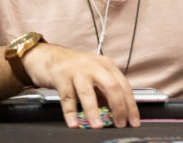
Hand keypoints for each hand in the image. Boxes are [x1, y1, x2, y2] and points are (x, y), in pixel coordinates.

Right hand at [21, 43, 139, 128]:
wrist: (49, 56)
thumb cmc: (74, 68)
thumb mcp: (95, 76)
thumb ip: (106, 92)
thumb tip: (117, 114)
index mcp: (106, 66)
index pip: (124, 86)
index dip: (131, 106)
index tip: (133, 121)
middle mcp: (94, 66)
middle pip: (112, 87)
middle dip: (118, 107)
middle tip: (120, 124)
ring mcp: (77, 71)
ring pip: (88, 93)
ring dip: (94, 111)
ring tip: (98, 126)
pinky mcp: (61, 77)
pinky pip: (67, 97)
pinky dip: (70, 113)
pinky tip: (73, 123)